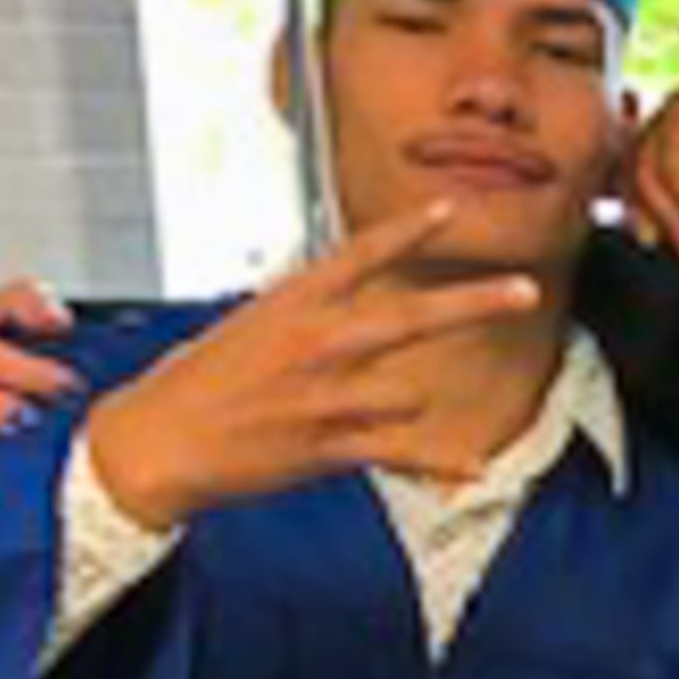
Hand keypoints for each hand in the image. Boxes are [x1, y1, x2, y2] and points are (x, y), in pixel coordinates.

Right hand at [81, 204, 538, 530]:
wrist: (152, 441)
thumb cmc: (193, 383)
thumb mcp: (247, 323)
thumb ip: (306, 308)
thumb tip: (347, 291)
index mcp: (292, 304)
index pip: (360, 255)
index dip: (409, 231)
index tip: (451, 210)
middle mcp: (314, 343)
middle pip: (410, 315)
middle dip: (474, 302)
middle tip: (525, 289)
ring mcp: (323, 395)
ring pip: (408, 390)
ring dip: (410, 406)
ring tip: (377, 416)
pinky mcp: (325, 444)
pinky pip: (400, 452)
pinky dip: (439, 463)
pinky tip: (471, 469)